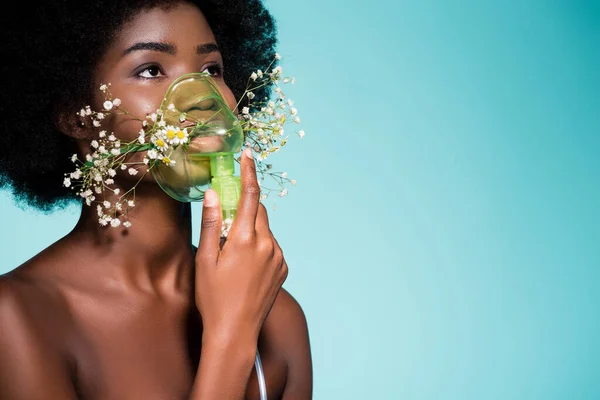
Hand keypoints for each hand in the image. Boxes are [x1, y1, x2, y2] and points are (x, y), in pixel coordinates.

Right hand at [195, 148, 287, 341]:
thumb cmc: (213, 297)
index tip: (247, 154)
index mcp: (246, 239)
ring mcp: (279, 257)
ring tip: (232, 253)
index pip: (251, 195)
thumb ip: (211, 223)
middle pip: (260, 210)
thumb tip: (214, 194)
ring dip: (251, 229)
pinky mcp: (283, 268)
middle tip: (228, 214)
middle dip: (245, 205)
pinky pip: (272, 246)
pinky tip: (245, 265)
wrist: (235, 331)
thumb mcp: (205, 259)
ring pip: (265, 229)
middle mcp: (268, 244)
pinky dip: (260, 245)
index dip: (248, 171)